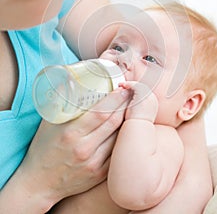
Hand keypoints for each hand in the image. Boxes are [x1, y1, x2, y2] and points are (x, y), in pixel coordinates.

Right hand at [11, 88, 129, 210]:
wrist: (40, 182)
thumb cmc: (43, 148)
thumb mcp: (48, 122)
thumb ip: (62, 101)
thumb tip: (72, 78)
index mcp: (71, 133)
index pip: (101, 112)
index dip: (116, 98)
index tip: (122, 88)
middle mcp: (84, 149)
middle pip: (114, 122)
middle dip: (125, 104)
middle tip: (131, 93)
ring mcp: (94, 163)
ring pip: (119, 136)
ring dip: (127, 120)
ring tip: (130, 107)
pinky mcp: (100, 173)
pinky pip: (117, 150)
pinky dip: (123, 137)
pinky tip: (126, 128)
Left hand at [119, 81, 157, 122]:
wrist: (137, 127)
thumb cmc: (135, 123)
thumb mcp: (137, 112)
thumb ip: (136, 106)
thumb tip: (129, 102)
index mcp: (152, 103)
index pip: (143, 93)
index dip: (134, 90)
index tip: (126, 90)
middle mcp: (152, 98)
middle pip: (141, 88)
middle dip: (131, 86)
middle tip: (123, 85)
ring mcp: (148, 95)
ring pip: (138, 85)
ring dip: (129, 84)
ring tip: (121, 84)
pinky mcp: (143, 93)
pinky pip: (135, 85)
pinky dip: (128, 84)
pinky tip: (122, 85)